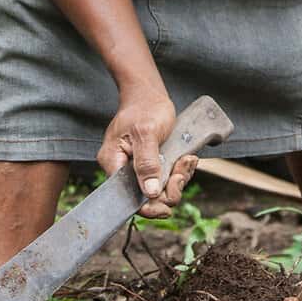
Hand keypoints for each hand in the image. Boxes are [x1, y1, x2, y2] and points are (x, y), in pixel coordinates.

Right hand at [98, 87, 196, 217]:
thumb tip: (150, 192)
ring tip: (187, 159)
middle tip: (183, 170)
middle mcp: (123, 169)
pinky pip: (168, 179)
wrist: (150, 94)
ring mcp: (138, 168)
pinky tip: (187, 158)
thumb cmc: (145, 108)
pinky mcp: (152, 165)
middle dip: (169, 189)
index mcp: (113, 162)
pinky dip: (181, 172)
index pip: (127, 197)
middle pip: (146, 198)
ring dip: (179, 178)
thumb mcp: (147, 133)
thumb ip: (147, 163)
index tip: (167, 204)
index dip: (148, 206)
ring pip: (161, 190)